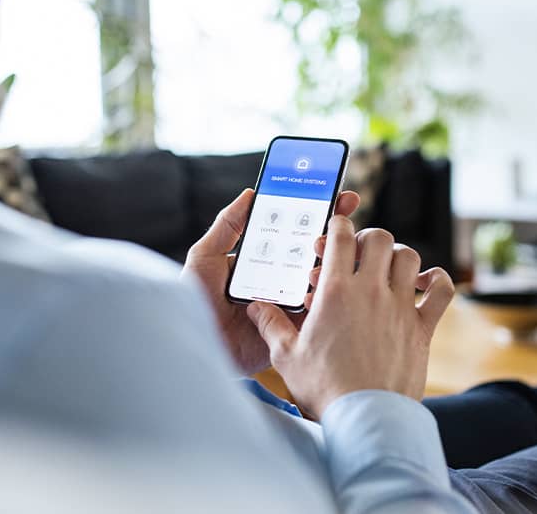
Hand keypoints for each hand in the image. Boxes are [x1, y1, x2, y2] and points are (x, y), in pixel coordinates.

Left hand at [181, 189, 360, 374]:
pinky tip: (317, 282)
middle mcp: (283, 279)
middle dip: (337, 233)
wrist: (196, 343)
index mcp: (266, 260)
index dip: (320, 214)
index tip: (339, 196)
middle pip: (317, 253)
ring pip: (323, 279)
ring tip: (322, 249)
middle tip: (342, 218)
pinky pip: (319, 311)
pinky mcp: (295, 328)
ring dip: (332, 261)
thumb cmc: (194, 301)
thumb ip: (227, 225)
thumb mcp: (206, 256)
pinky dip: (325, 295)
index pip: (297, 233)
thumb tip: (250, 193)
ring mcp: (291, 303)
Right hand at [246, 216, 454, 417]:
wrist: (364, 418)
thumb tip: (254, 307)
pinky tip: (424, 284)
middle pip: (380, 238)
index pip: (342, 236)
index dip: (338, 226)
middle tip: (358, 254)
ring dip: (398, 256)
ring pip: (410, 257)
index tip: (334, 232)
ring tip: (386, 269)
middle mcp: (371, 292)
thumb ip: (271, 325)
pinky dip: (437, 280)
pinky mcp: (421, 328)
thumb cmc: (324, 388)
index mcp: (336, 292)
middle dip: (368, 239)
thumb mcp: (286, 356)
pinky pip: (441, 290)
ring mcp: (400, 307)